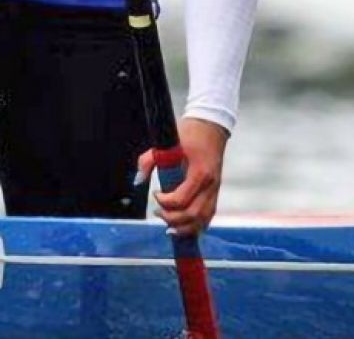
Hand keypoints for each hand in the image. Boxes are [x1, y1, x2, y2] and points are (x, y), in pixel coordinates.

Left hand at [136, 118, 228, 235]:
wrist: (211, 126)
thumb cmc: (190, 133)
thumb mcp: (167, 141)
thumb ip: (149, 160)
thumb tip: (138, 179)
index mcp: (199, 173)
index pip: (182, 199)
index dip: (165, 202)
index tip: (155, 194)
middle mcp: (210, 185)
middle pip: (193, 214)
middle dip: (173, 219)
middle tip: (158, 213)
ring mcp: (215, 190)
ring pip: (203, 220)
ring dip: (185, 227)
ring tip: (169, 227)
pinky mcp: (216, 192)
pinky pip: (209, 215)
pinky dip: (197, 225)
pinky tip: (184, 227)